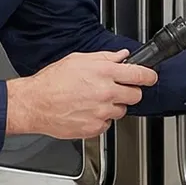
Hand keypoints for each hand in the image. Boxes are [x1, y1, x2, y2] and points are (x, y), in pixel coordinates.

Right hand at [6, 50, 158, 139]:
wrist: (35, 104)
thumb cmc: (52, 82)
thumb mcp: (78, 60)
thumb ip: (104, 58)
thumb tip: (121, 56)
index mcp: (104, 73)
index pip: (139, 75)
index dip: (149, 76)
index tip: (151, 77)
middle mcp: (105, 93)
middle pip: (136, 95)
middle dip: (130, 92)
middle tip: (117, 90)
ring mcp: (101, 112)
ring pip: (122, 110)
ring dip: (113, 106)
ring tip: (94, 101)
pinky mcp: (94, 128)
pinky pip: (107, 123)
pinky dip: (101, 119)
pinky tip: (87, 111)